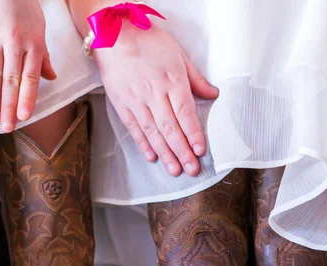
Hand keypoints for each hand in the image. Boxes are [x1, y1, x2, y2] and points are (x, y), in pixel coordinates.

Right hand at [0, 0, 56, 132]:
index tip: (24, 117)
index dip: (27, 98)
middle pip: (11, 80)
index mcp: (33, 42)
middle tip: (7, 127)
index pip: (30, 77)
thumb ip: (43, 55)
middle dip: (9, 106)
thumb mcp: (40, 28)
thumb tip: (50, 77)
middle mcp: (14, 42)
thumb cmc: (24, 5)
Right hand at [94, 25, 218, 176]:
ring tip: (175, 170)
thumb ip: (196, 78)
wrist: (114, 35)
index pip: (184, 112)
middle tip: (192, 169)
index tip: (200, 150)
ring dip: (165, 154)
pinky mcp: (122, 104)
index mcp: (171, 80)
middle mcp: (154, 93)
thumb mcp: (178, 54)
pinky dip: (143, 144)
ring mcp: (136, 101)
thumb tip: (213, 95)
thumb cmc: (149, 42)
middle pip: (170, 127)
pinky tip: (152, 158)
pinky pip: (134, 129)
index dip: (193, 133)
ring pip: (153, 132)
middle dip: (182, 151)